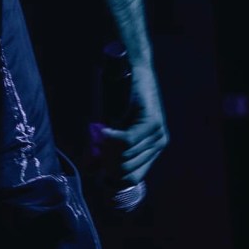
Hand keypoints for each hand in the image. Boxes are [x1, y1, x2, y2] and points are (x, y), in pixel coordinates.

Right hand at [92, 63, 168, 189]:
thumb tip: (89, 171)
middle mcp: (158, 145)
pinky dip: (112, 138)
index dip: (112, 177)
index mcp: (152, 150)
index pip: (132, 178)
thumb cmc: (122, 98)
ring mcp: (157, 135)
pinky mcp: (151, 123)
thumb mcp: (113, 128)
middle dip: (106, 162)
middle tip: (95, 148)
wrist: (134, 70)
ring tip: (98, 137)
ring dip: (107, 149)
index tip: (96, 170)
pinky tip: (103, 132)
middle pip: (126, 169)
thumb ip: (104, 150)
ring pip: (126, 155)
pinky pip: (128, 140)